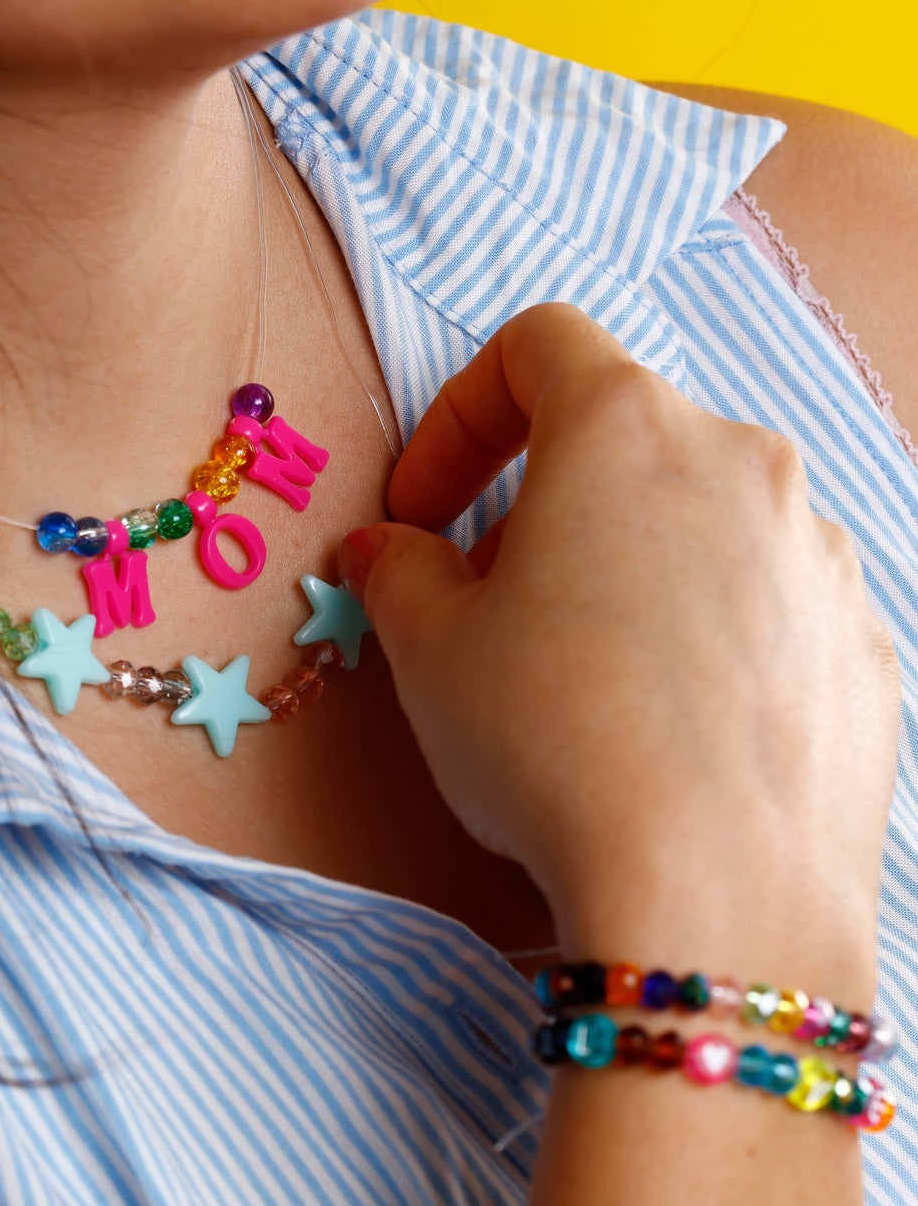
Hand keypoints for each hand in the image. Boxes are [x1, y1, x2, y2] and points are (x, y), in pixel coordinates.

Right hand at [338, 302, 899, 995]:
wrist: (718, 900)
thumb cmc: (553, 739)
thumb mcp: (431, 648)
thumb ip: (397, 571)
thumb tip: (386, 552)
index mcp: (628, 431)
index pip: (537, 347)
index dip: (459, 416)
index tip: (424, 508)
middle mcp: (743, 465)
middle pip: (622, 440)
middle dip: (540, 503)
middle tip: (490, 599)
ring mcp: (819, 556)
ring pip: (698, 519)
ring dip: (624, 564)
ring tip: (581, 670)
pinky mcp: (862, 646)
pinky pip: (764, 604)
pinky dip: (703, 632)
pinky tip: (665, 725)